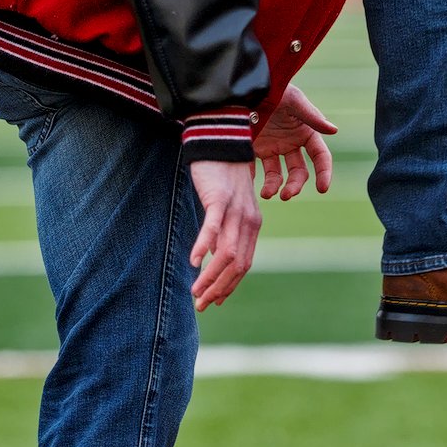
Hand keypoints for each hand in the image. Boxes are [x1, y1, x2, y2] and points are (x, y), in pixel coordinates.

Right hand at [188, 160, 260, 310]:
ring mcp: (235, 211)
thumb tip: (214, 258)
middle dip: (220, 289)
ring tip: (195, 292)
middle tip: (202, 305)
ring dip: (211, 277)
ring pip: (227, 253)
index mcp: (252, 226)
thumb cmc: (220, 177)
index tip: (215, 301)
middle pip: (238, 265)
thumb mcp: (226, 209)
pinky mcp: (219, 199)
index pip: (244, 265)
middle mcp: (248, 222)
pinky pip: (213, 228)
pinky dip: (204, 247)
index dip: (230, 286)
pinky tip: (194, 263)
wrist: (221, 142)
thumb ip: (224, 233)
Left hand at [254, 83, 337, 199]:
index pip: (320, 157)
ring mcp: (272, 148)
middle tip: (286, 195)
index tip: (322, 188)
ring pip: (277, 175)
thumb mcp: (293, 99)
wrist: (244, 86)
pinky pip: (254, 168)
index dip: (324, 172)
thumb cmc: (274, 87)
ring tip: (267, 194)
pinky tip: (248, 184)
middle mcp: (290, 143)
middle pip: (299, 172)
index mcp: (305, 132)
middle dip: (295, 185)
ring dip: (274, 187)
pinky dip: (252, 179)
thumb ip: (312, 116)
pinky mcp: (254, 149)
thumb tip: (334, 130)